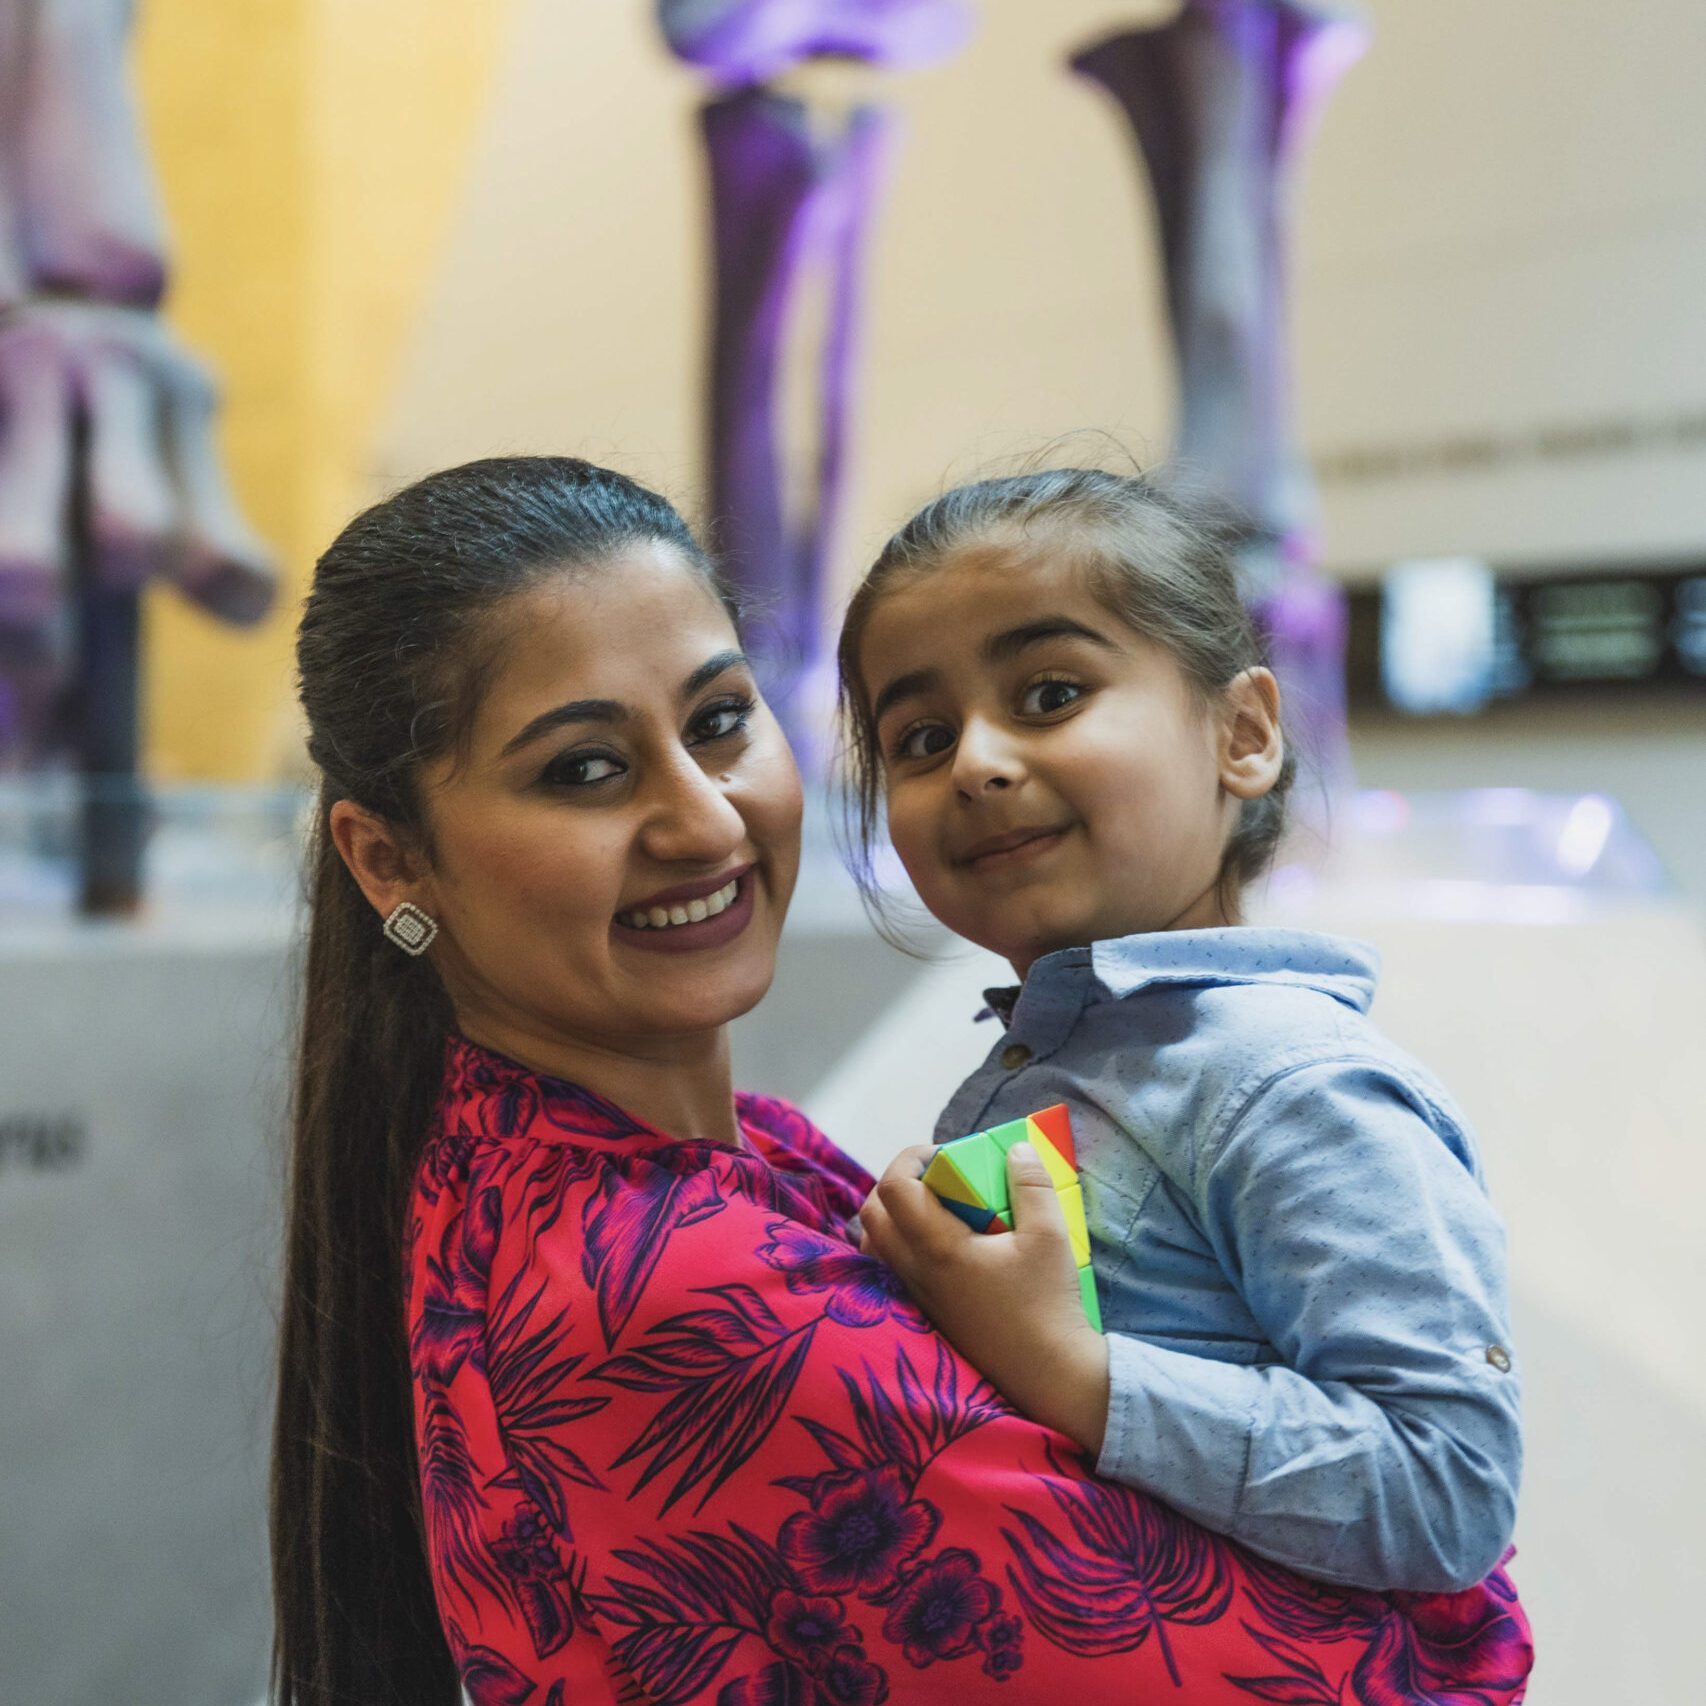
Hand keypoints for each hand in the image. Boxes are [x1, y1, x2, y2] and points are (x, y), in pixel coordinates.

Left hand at [860, 1140, 1108, 1455]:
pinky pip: (889, 1271)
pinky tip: (940, 1246)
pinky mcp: (925, 1315)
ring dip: (892, 1216)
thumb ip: (1032, 1185)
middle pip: (872, 1213)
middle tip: (936, 1177)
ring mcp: (916, 1296)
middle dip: (896, 1183)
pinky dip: (898, 1246)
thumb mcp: (1050, 1236)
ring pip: (874, 1245)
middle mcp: (916, 1271)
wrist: (1048, 1374)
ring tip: (934, 1209)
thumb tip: (1016, 1149)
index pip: (894, 1188)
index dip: (909, 1158)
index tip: (940, 1153)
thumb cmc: (1048, 1304)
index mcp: (939, 1247)